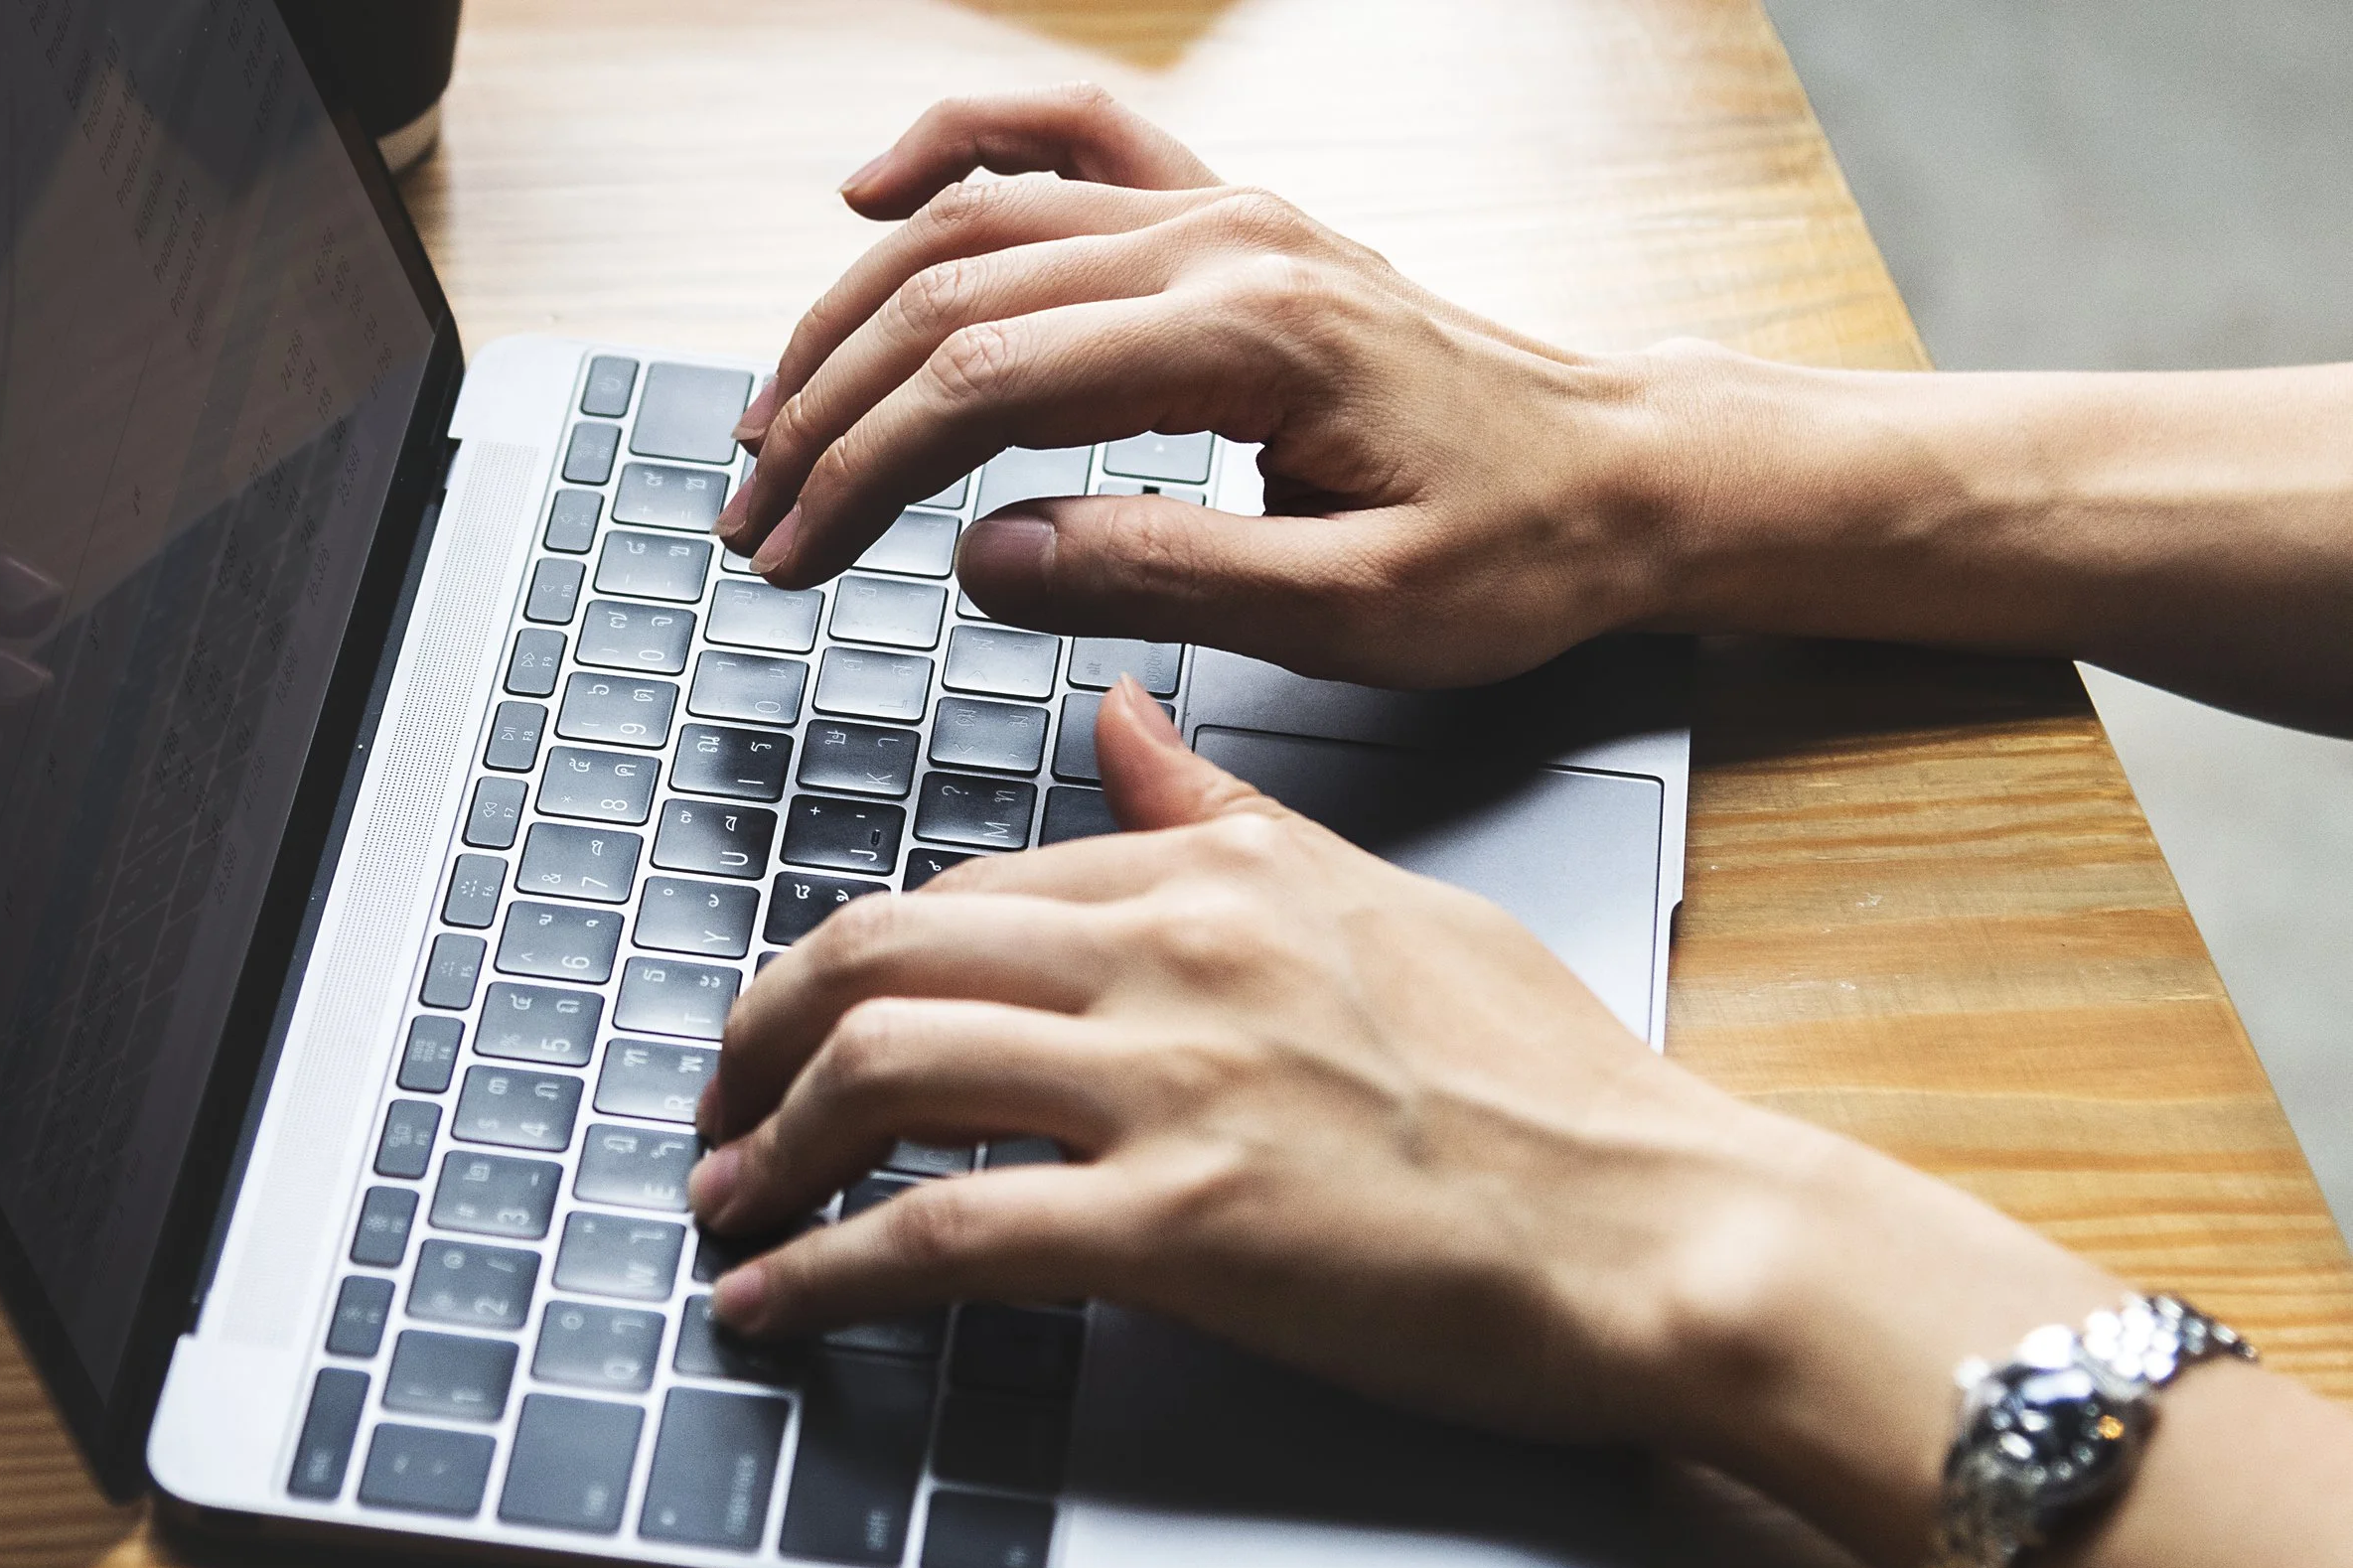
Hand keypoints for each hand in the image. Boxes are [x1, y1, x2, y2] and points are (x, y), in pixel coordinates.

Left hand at [691, 681, 2107, 1492]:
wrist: (1657, 1221)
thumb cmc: (1547, 1081)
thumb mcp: (1384, 901)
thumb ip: (1229, 819)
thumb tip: (1121, 727)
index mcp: (1216, 876)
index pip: (970, 890)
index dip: (860, 963)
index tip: (816, 1027)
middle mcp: (1173, 954)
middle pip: (882, 953)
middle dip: (764, 1030)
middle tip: (725, 1100)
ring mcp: (1172, 1084)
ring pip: (886, 1070)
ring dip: (770, 1142)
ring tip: (730, 1198)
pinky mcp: (1183, 1225)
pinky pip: (944, 1236)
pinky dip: (828, 1270)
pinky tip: (773, 1301)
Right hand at [714, 86, 1682, 688]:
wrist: (1624, 473)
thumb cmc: (1512, 551)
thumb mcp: (1353, 612)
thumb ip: (1164, 578)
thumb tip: (986, 558)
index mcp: (1249, 337)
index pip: (988, 381)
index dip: (864, 468)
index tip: (793, 551)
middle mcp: (1224, 241)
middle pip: (953, 288)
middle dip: (830, 406)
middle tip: (757, 515)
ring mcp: (1226, 211)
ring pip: (982, 219)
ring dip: (856, 311)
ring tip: (777, 414)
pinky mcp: (1232, 220)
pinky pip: (1066, 140)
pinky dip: (955, 148)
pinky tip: (873, 189)